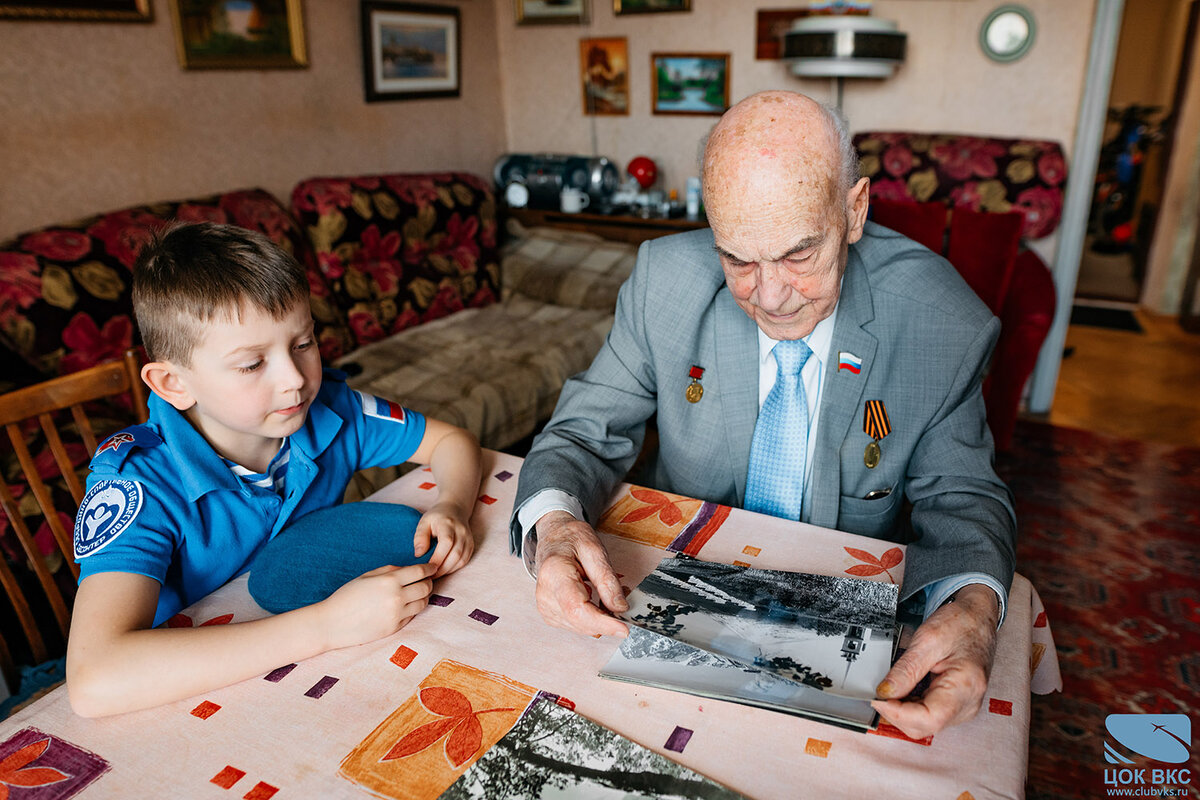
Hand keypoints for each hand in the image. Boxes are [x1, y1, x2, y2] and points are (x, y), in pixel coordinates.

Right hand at [319, 562, 435, 649]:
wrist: (332, 623)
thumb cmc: (347, 596)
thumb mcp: (367, 576)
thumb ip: (390, 570)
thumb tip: (408, 569)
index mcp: (389, 581)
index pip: (420, 572)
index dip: (430, 568)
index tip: (433, 567)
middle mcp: (396, 597)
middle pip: (426, 588)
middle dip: (428, 582)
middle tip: (426, 580)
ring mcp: (397, 614)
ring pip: (423, 603)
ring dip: (423, 597)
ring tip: (416, 593)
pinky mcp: (394, 628)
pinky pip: (412, 616)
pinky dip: (412, 609)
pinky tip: (405, 606)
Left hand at [415, 502, 474, 577]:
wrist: (454, 509)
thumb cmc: (436, 517)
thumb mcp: (424, 522)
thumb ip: (420, 537)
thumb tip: (419, 555)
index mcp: (448, 524)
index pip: (446, 542)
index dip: (438, 557)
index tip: (427, 567)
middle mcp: (461, 531)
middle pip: (455, 554)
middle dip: (442, 568)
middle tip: (430, 575)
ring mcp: (468, 538)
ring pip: (461, 559)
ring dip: (448, 570)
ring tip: (436, 574)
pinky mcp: (471, 545)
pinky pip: (465, 560)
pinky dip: (454, 568)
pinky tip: (445, 570)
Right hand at [534, 511, 628, 637]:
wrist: (554, 536)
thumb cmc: (571, 538)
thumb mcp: (594, 550)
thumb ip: (607, 580)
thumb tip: (619, 607)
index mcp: (554, 573)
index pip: (577, 609)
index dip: (602, 623)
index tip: (623, 629)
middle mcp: (545, 593)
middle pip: (579, 622)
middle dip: (606, 621)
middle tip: (623, 601)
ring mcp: (545, 606)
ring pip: (580, 627)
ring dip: (601, 618)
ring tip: (609, 594)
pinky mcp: (550, 613)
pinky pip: (576, 625)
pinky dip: (592, 618)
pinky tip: (597, 602)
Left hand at [870, 584, 999, 738]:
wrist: (977, 619)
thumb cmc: (960, 624)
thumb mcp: (928, 640)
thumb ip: (905, 670)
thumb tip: (884, 692)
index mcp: (966, 687)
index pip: (928, 719)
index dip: (898, 713)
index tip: (878, 698)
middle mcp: (968, 704)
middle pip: (923, 726)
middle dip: (896, 712)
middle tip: (879, 691)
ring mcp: (964, 708)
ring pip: (924, 725)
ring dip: (902, 710)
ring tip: (894, 686)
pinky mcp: (957, 707)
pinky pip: (928, 716)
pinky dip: (910, 706)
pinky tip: (905, 688)